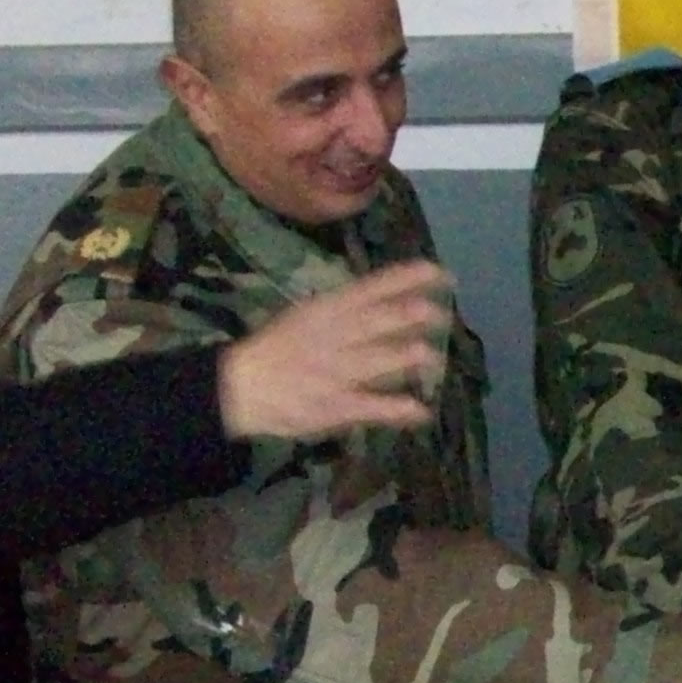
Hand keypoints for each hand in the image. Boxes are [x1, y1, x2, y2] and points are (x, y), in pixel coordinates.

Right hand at [216, 262, 453, 438]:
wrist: (241, 387)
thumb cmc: (279, 349)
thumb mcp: (308, 316)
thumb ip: (347, 309)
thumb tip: (390, 298)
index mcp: (326, 310)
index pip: (370, 288)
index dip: (405, 279)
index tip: (437, 271)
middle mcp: (333, 336)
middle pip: (375, 322)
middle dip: (408, 315)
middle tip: (440, 312)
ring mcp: (335, 371)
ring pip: (376, 360)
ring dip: (405, 357)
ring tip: (431, 356)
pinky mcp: (336, 405)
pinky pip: (372, 407)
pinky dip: (397, 409)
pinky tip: (421, 411)